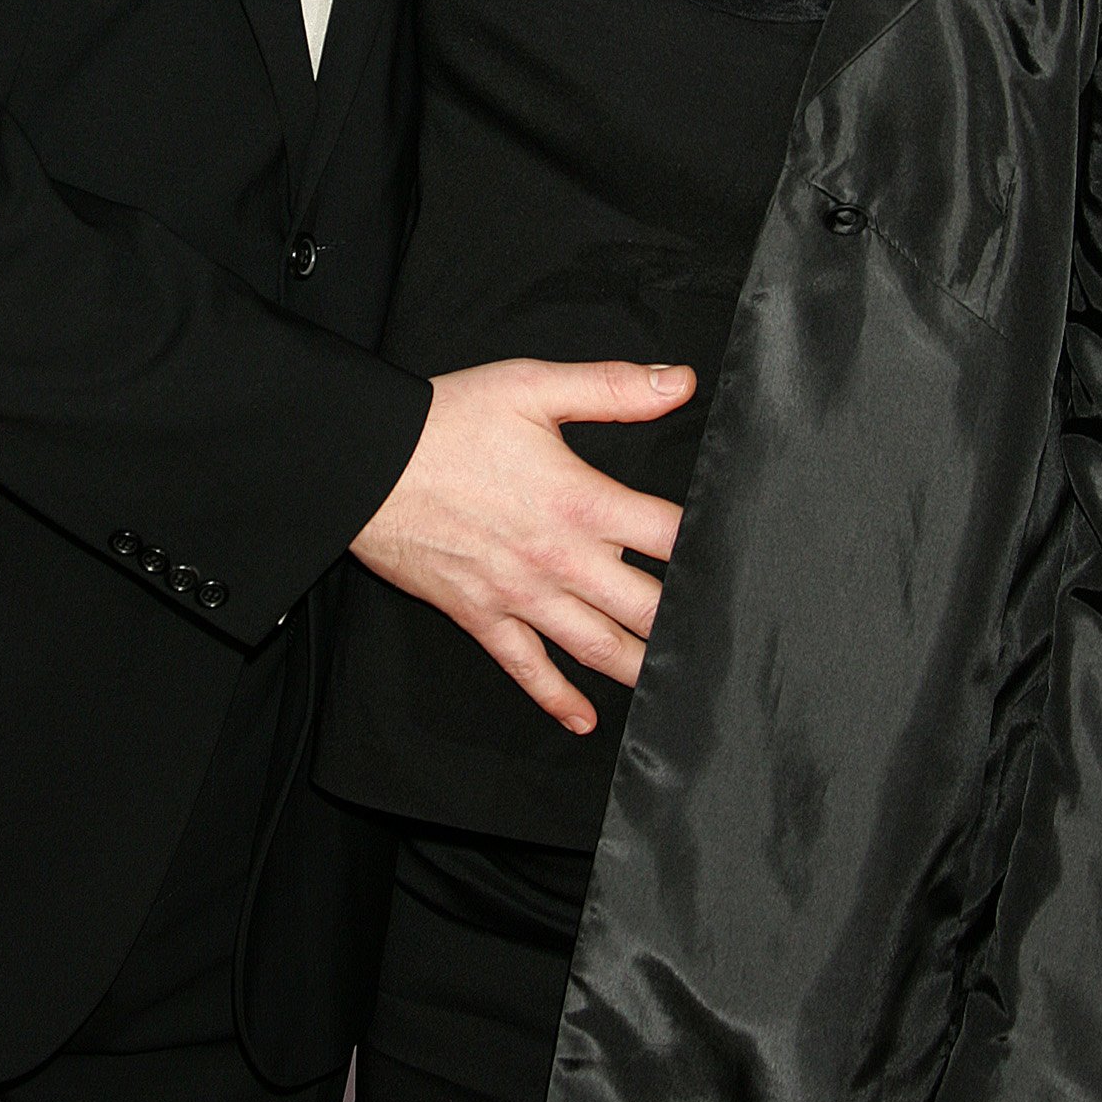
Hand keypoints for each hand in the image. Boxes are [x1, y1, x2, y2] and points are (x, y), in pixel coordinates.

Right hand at [350, 358, 692, 733]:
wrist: (365, 467)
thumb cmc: (447, 422)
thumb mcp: (533, 388)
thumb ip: (612, 387)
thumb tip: (681, 383)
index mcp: (581, 501)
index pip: (668, 536)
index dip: (707, 548)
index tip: (736, 558)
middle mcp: (560, 558)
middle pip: (645, 606)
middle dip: (685, 623)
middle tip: (721, 639)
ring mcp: (521, 596)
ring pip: (597, 646)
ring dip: (640, 668)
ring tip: (677, 685)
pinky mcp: (482, 617)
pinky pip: (527, 669)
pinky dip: (557, 699)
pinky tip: (584, 718)